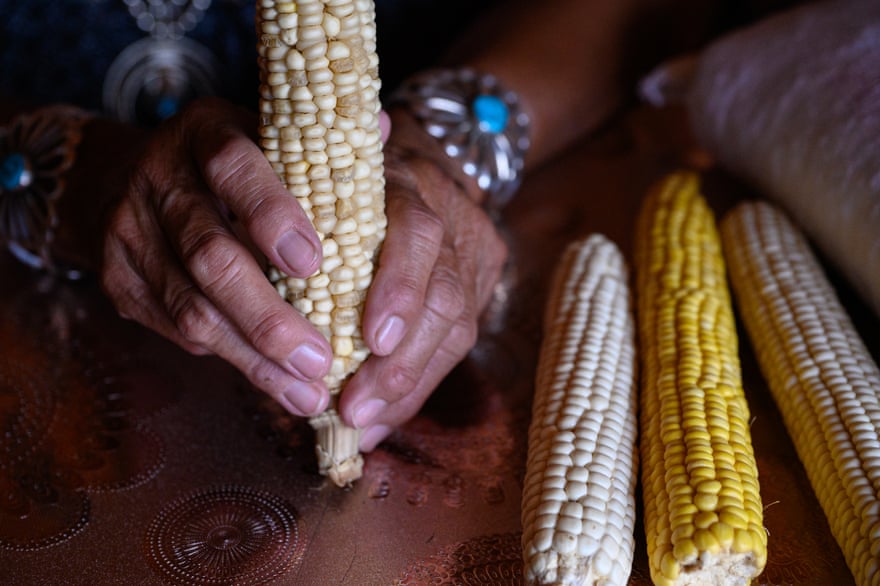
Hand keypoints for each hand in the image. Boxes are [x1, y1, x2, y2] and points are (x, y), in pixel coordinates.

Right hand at [101, 97, 333, 416]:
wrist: (123, 182)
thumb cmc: (228, 166)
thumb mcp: (265, 138)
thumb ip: (322, 146)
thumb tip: (385, 127)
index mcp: (204, 133)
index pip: (233, 167)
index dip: (271, 215)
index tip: (314, 262)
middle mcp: (158, 179)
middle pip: (210, 256)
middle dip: (269, 317)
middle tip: (321, 359)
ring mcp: (129, 232)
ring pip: (192, 306)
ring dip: (254, 355)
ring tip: (306, 390)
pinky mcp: (118, 280)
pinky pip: (175, 328)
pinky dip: (228, 357)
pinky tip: (272, 379)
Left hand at [336, 111, 508, 450]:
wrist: (407, 157)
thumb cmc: (338, 170)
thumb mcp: (317, 168)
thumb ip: (307, 185)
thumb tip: (304, 218)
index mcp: (404, 182)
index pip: (418, 231)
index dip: (401, 286)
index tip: (373, 339)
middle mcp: (446, 220)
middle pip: (445, 296)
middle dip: (401, 363)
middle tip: (354, 407)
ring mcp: (468, 255)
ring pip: (456, 329)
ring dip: (407, 385)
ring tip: (365, 422)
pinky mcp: (475, 284)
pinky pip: (452, 346)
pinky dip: (413, 388)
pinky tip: (382, 417)